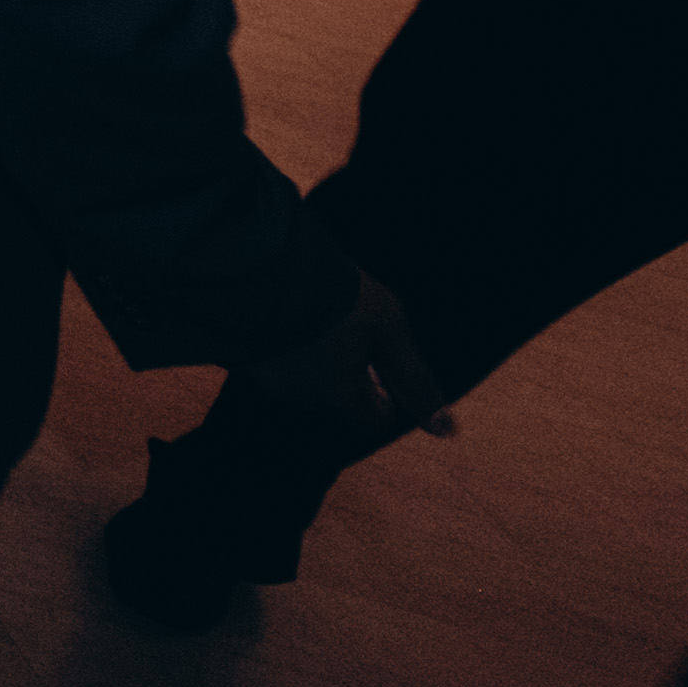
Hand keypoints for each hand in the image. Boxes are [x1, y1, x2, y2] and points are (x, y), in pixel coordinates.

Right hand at [268, 270, 454, 445]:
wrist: (259, 258)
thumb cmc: (334, 293)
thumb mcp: (387, 326)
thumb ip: (413, 377)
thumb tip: (447, 429)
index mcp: (338, 392)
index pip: (371, 420)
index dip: (384, 400)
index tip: (381, 371)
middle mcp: (300, 393)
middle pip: (336, 399)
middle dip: (346, 377)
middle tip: (349, 334)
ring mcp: (265, 373)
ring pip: (302, 380)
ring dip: (312, 360)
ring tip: (315, 319)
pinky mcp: (240, 350)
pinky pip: (271, 358)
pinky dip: (284, 345)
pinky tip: (287, 316)